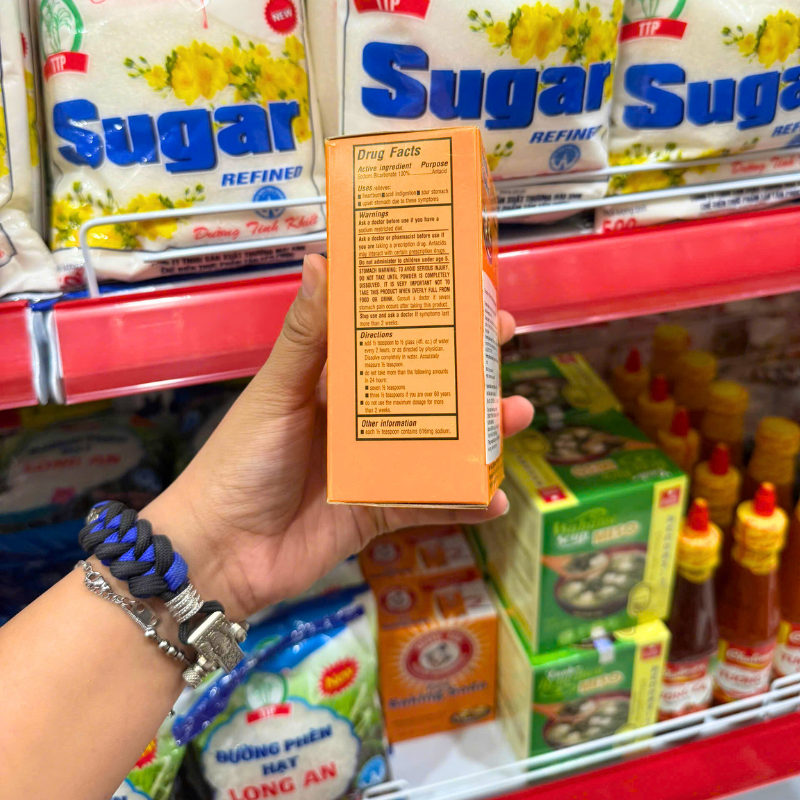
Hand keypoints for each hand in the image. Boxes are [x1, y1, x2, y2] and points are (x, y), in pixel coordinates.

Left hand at [147, 254, 532, 618]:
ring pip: (440, 444)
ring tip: (517, 416)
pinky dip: (463, 502)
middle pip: (428, 390)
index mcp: (335, 382)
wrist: (222, 551)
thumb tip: (320, 259)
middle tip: (508, 347)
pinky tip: (495, 497)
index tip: (470, 295)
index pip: (392, 341)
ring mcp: (374, 467)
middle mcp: (360, 420)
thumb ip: (304, 336)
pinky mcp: (380, 512)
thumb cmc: (241, 461)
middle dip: (471, 371)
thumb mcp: (276, 393)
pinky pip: (430, 503)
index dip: (430, 319)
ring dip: (482, 433)